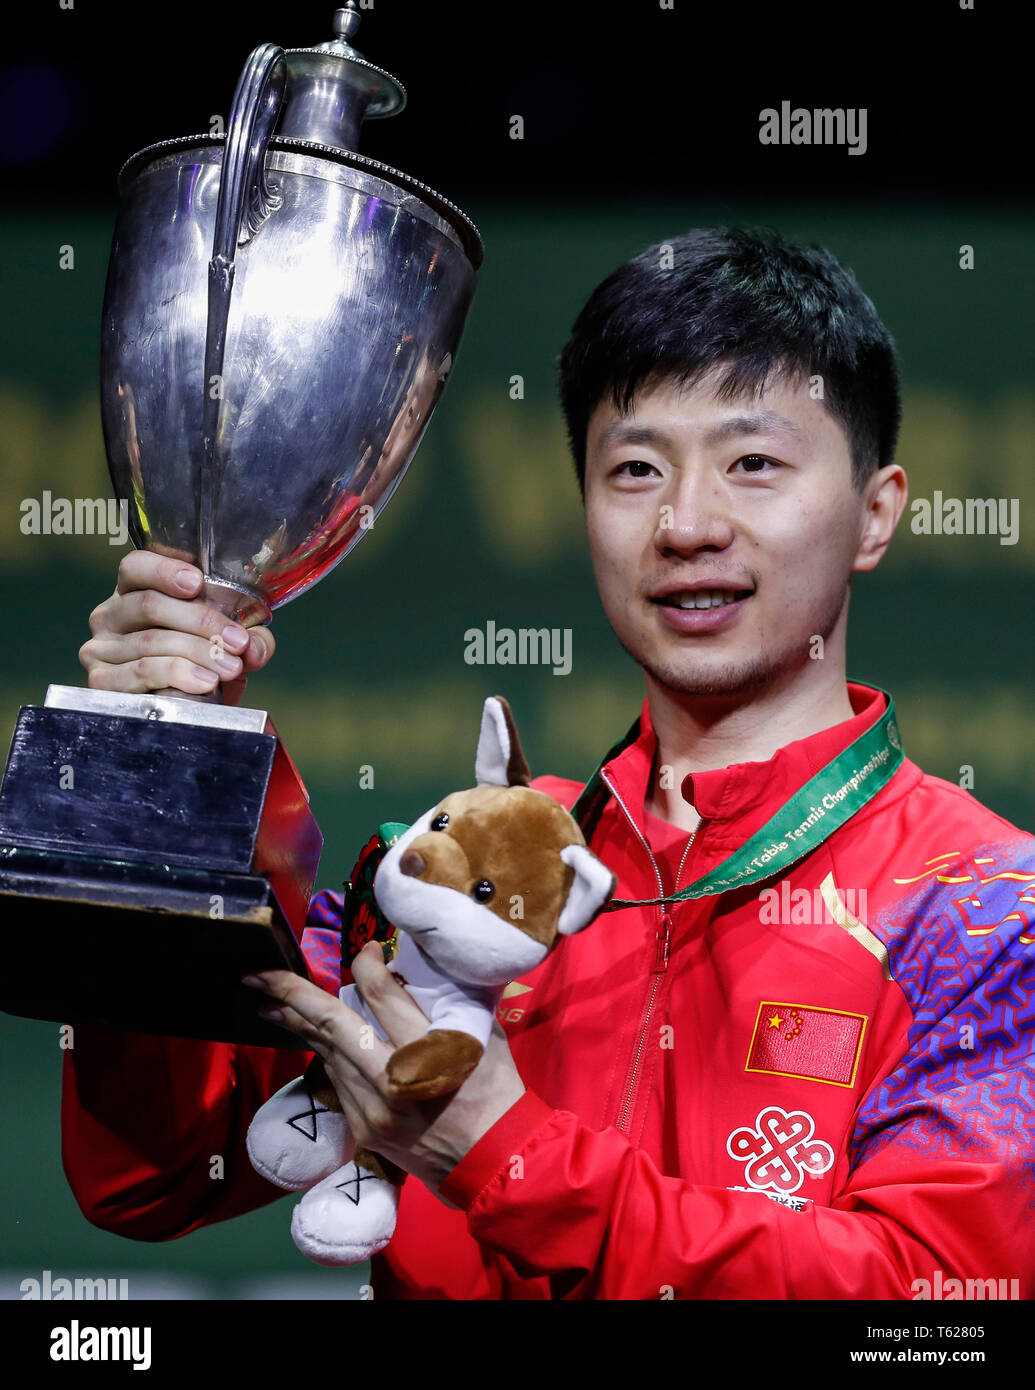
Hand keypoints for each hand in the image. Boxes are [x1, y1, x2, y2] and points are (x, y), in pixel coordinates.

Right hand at [79, 552, 273, 704]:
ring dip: (197, 653)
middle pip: (149, 605)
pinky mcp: (101, 680)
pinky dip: (177, 675)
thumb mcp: (226, 644)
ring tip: (230, 667)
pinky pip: (141, 672)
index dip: (163, 570)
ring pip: (150, 642)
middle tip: (238, 642)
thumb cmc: (200, 665)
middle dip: (201, 622)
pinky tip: (203, 682)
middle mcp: (110, 615)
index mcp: (134, 592)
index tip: (197, 582)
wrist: (181, 711)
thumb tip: (254, 647)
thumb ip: (248, 639)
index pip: (136, 567)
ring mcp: (101, 648)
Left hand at [242, 942, 526, 1194]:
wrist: (494, 1164)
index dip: (366, 966)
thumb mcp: (480, 1036)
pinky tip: (313, 1039)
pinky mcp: (363, 1129)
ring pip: (328, 1055)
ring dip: (299, 1025)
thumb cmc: (495, 1092)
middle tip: (258, 974)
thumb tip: (401, 975)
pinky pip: (339, 1082)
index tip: (367, 950)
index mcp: (427, 1053)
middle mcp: (390, 1081)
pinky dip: (328, 1055)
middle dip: (290, 995)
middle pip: (332, 1026)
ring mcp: (371, 1110)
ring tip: (272, 1003)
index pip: (380, 997)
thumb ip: (441, 1004)